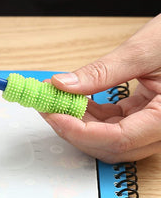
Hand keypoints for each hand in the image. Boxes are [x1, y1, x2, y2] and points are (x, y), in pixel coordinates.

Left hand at [41, 14, 160, 162]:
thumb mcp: (143, 51)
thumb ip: (101, 72)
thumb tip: (62, 85)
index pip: (119, 139)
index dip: (80, 131)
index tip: (51, 113)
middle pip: (112, 146)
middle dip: (74, 129)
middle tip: (46, 105)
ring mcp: (155, 126)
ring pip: (109, 139)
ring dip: (79, 123)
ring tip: (56, 100)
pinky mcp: (146, 117)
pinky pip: (114, 126)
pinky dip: (90, 115)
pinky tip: (75, 100)